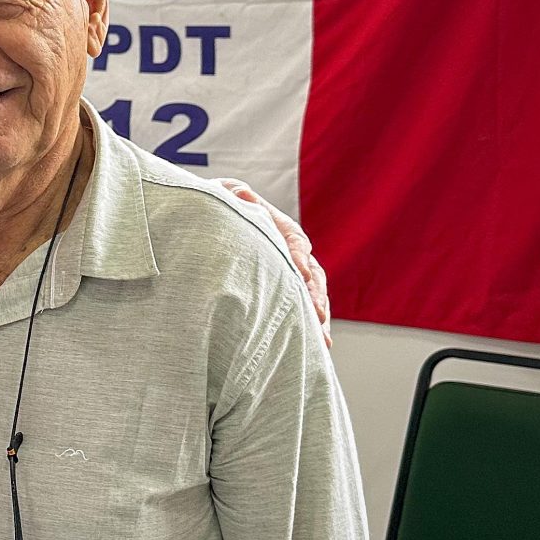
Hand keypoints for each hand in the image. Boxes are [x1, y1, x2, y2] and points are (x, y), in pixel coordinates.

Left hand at [215, 179, 332, 347]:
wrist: (216, 216)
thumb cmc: (221, 206)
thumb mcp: (224, 196)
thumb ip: (236, 196)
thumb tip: (241, 194)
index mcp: (280, 227)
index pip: (293, 240)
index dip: (298, 257)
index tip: (302, 275)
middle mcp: (292, 250)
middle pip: (311, 273)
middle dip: (315, 296)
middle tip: (319, 316)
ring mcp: (293, 271)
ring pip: (312, 294)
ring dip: (318, 316)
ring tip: (323, 340)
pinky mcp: (287, 290)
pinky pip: (303, 307)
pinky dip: (310, 325)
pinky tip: (318, 346)